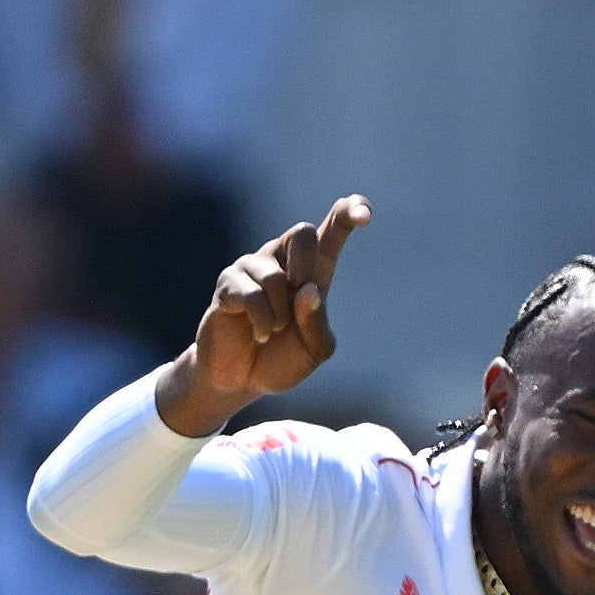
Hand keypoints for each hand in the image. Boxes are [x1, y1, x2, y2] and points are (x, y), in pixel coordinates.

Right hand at [161, 196, 366, 431]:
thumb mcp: (314, 351)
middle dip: (306, 269)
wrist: (241, 380)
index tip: (365, 214)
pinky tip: (260, 334)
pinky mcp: (229, 283)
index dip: (349, 214)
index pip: (333, 228)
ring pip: (275, 275)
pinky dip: (262, 322)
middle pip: (302, 232)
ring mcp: (253, 268)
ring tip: (275, 330)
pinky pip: (251, 294)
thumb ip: (318, 324)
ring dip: (280, 313)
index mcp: (314, 271)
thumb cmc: (281, 360)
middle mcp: (283, 260)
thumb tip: (307, 291)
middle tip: (300, 300)